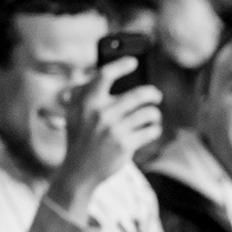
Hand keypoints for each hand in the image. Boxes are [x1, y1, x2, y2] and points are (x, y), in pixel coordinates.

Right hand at [49, 60, 163, 210]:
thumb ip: (85, 94)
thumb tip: (101, 75)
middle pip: (137, 95)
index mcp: (86, 102)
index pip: (105, 75)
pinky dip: (154, 129)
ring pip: (147, 113)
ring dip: (154, 114)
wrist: (79, 170)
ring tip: (153, 116)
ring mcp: (114, 129)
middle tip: (156, 95)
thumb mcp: (75, 113)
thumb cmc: (79, 138)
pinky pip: (150, 131)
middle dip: (152, 94)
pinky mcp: (125, 144)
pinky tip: (151, 130)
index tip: (133, 62)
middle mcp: (100, 113)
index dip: (121, 65)